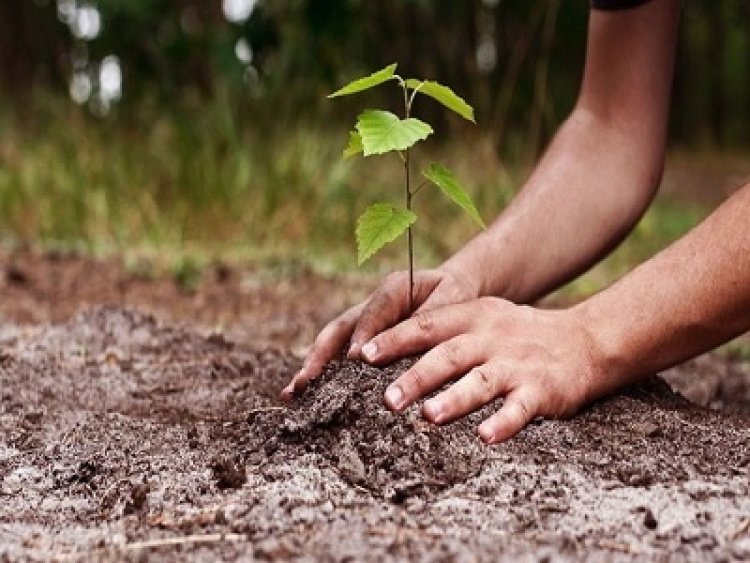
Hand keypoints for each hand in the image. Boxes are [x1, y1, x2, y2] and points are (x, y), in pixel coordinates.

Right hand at [281, 266, 478, 398]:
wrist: (457, 290)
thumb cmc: (458, 295)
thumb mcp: (455, 297)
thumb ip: (435, 313)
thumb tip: (415, 337)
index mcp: (395, 288)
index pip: (375, 310)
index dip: (364, 333)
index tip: (356, 359)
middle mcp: (372, 305)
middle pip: (340, 328)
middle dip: (321, 354)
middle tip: (306, 381)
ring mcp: (364, 323)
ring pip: (333, 343)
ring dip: (313, 367)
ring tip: (293, 393)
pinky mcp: (364, 341)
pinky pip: (339, 357)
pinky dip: (322, 375)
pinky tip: (305, 398)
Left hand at [356, 297, 603, 443]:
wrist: (584, 340)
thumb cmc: (517, 334)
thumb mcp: (482, 318)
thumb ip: (442, 330)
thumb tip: (382, 349)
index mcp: (473, 317)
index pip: (427, 326)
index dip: (395, 339)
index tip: (363, 355)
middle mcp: (492, 338)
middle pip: (449, 355)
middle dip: (417, 376)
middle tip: (388, 399)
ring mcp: (517, 365)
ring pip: (482, 381)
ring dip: (455, 399)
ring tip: (429, 416)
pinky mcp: (541, 391)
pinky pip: (520, 409)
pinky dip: (503, 422)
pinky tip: (485, 437)